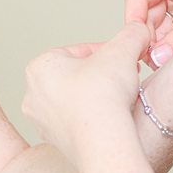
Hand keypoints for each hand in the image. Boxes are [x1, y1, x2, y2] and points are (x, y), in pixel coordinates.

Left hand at [22, 20, 153, 158]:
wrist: (103, 141)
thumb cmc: (104, 95)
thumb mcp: (123, 49)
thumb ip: (132, 33)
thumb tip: (139, 29)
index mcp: (39, 66)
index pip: (79, 51)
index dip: (108, 53)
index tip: (124, 59)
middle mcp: (33, 95)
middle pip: (76, 76)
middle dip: (101, 75)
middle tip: (122, 78)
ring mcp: (42, 122)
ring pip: (75, 100)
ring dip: (96, 97)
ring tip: (117, 100)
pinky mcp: (54, 143)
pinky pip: (76, 123)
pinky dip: (92, 119)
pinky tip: (109, 120)